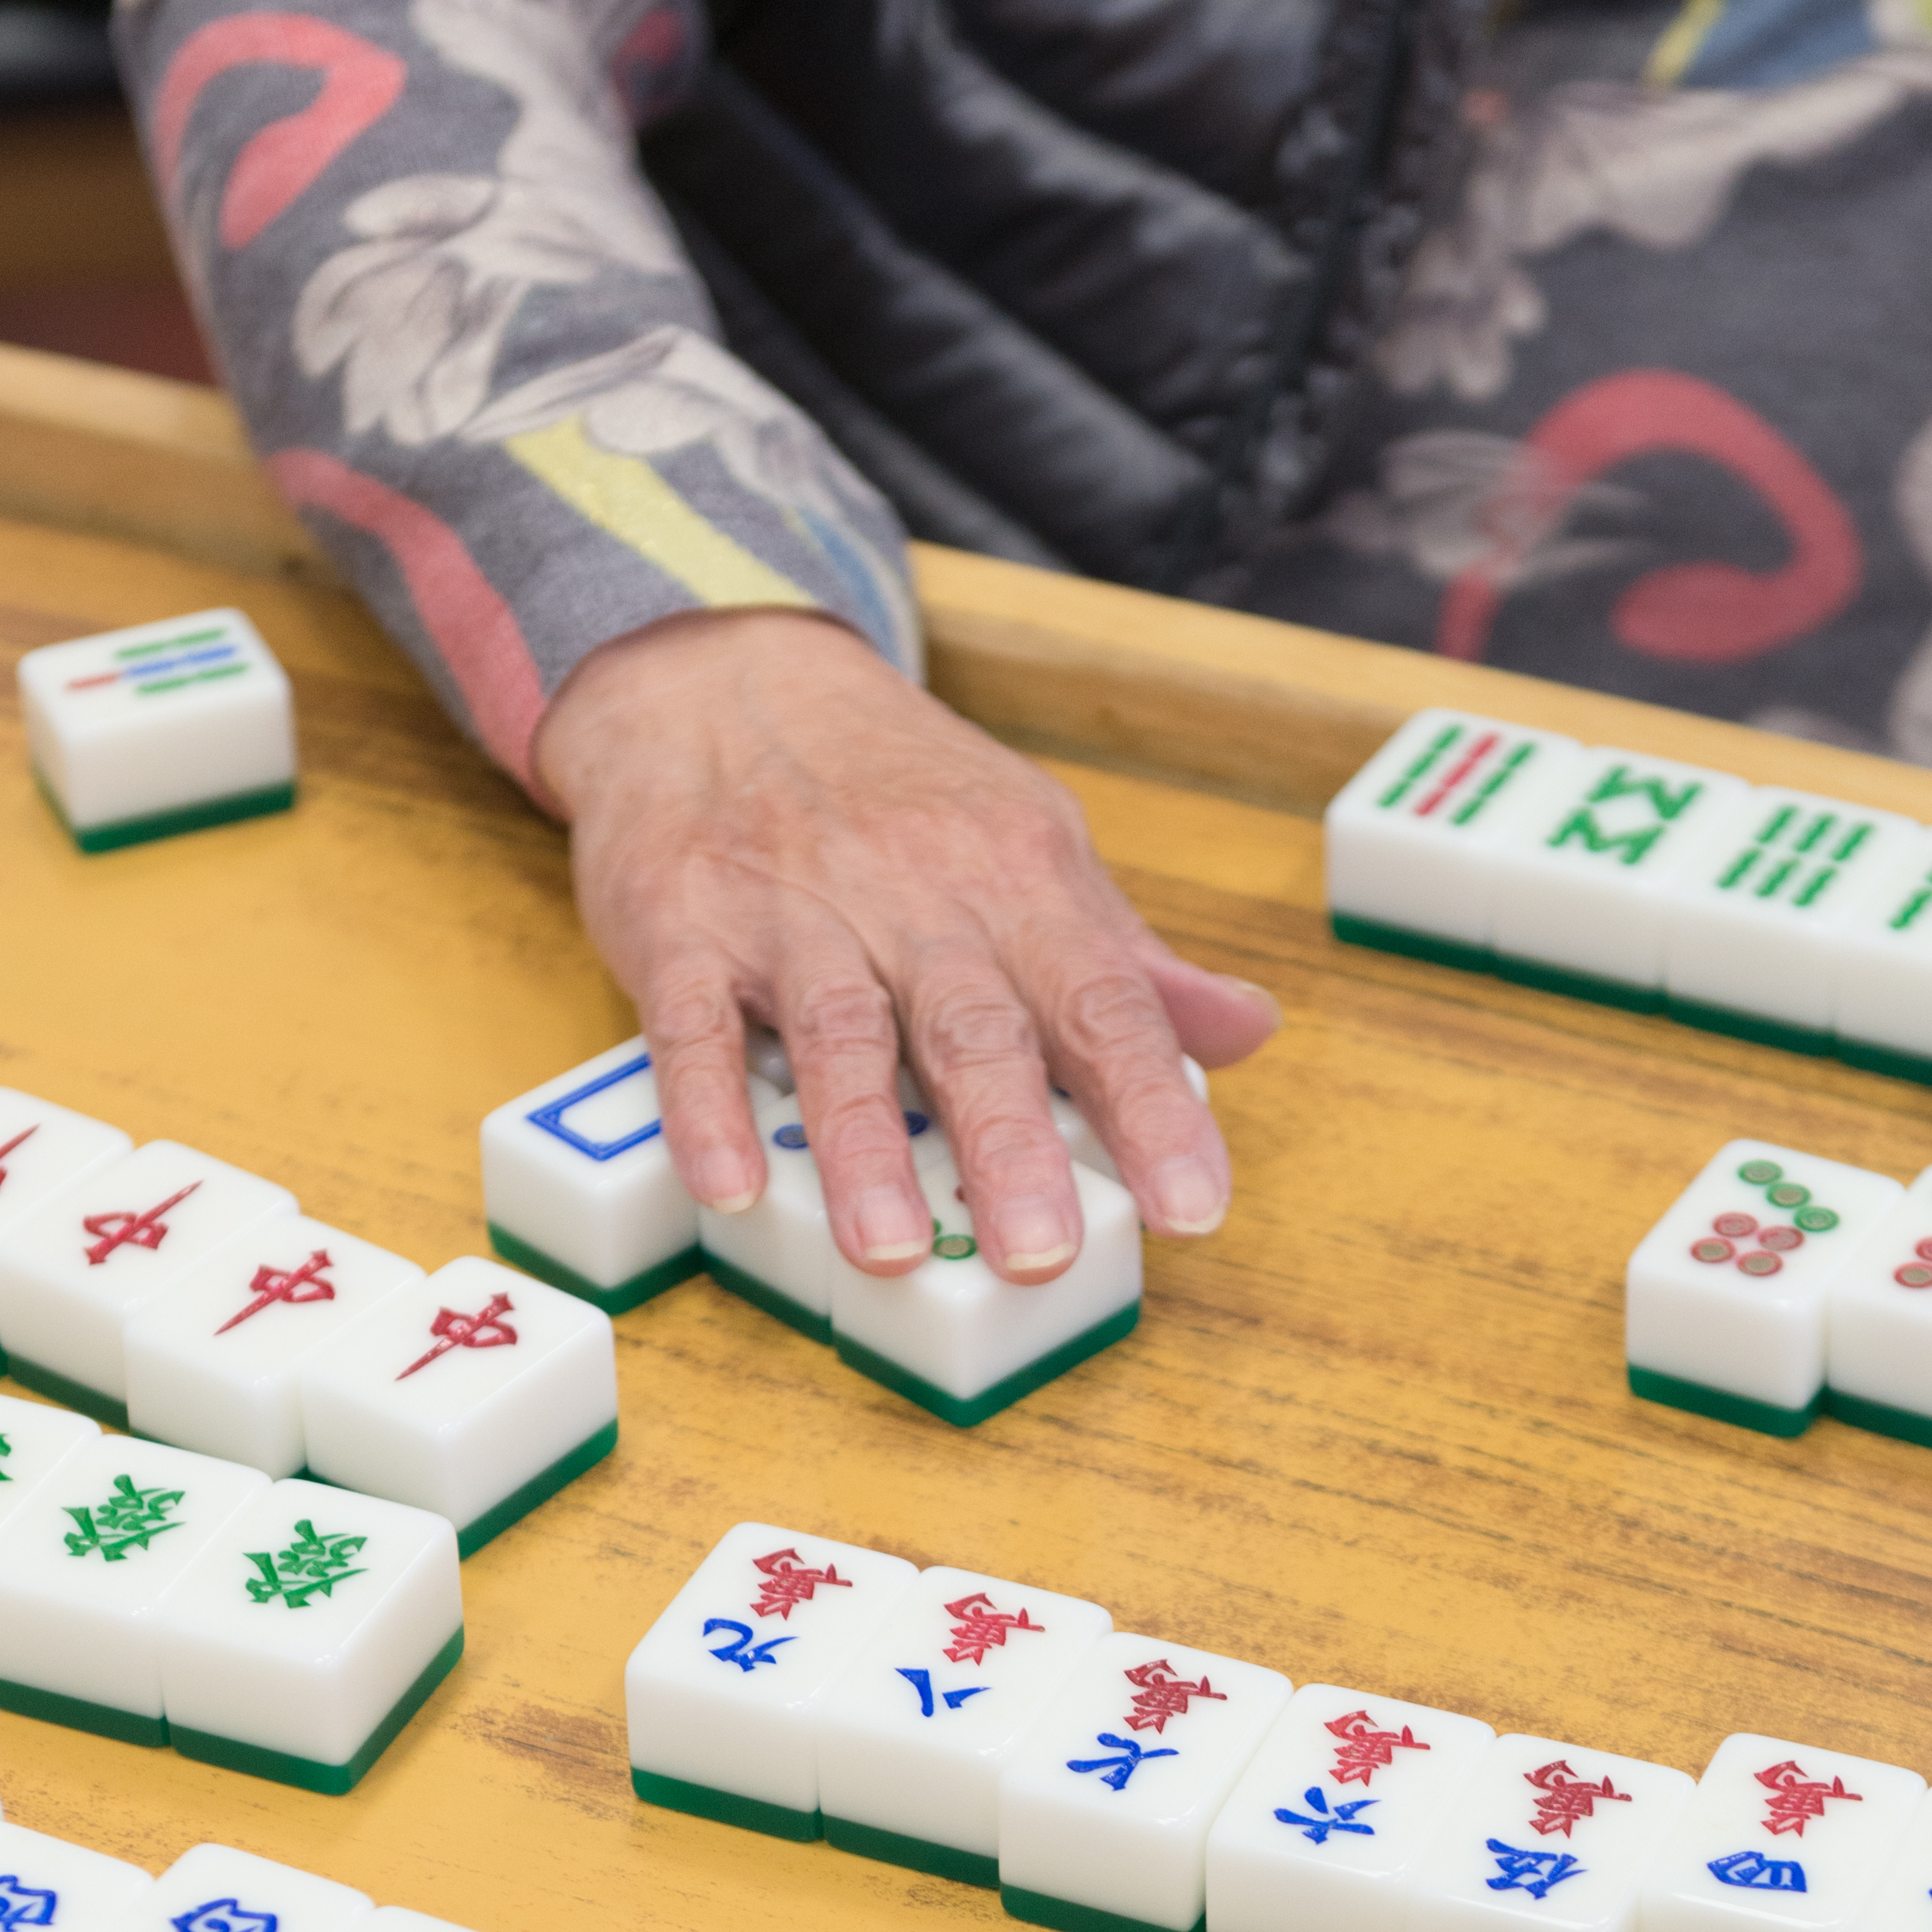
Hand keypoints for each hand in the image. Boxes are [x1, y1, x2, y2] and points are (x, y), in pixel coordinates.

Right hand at [534, 608, 1279, 1284]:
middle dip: (1011, 1145)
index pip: (1103, 1002)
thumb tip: (1248, 1031)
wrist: (722, 677)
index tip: (1192, 1207)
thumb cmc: (894, 794)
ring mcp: (793, 911)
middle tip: (1041, 1254)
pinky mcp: (683, 927)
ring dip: (862, 1145)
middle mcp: (913, 894)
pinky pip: (694, 1025)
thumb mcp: (1029, 847)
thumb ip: (1127, 960)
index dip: (1152, 1107)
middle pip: (975, 1027)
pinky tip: (732, 1188)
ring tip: (887, 1251)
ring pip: (840, 1031)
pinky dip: (707, 1108)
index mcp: (1018, 878)